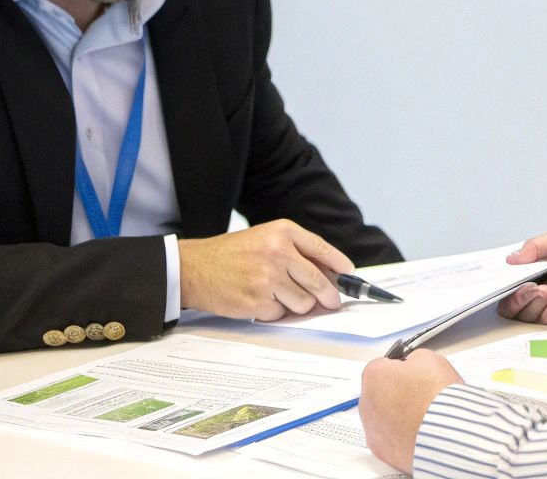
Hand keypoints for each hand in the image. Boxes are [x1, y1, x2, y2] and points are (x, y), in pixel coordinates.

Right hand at [177, 219, 354, 320]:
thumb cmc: (231, 254)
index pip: (323, 250)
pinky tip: (258, 301)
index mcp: (282, 232)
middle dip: (329, 296)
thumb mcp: (265, 238)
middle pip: (319, 282)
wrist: (195, 267)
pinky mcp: (257, 301)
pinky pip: (281, 314)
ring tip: (276, 295)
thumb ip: (296, 252)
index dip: (341, 266)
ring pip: (303, 303)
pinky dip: (274, 313)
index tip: (351, 277)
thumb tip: (330, 275)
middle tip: (332, 303)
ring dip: (296, 305)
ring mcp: (268, 277)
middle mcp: (278, 252)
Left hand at [360, 349, 461, 470]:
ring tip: (422, 416)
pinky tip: (418, 432)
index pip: (383, 366)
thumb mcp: (429, 359)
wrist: (448, 432)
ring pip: (382, 418)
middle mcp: (366, 402)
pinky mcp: (381, 451)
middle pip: (380, 393)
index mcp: (374, 375)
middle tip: (420, 396)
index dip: (401, 370)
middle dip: (396, 393)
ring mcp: (372, 429)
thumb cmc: (437, 396)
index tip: (414, 375)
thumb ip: (413, 360)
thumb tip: (413, 366)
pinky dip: (400, 436)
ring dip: (397, 416)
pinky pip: (388, 439)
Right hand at [498, 225, 546, 324]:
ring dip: (533, 305)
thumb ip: (534, 248)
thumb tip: (510, 259)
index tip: (506, 282)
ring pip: (527, 315)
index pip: (516, 280)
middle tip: (532, 289)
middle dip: (519, 297)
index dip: (508, 283)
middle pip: (516, 302)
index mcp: (545, 266)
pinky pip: (546, 325)